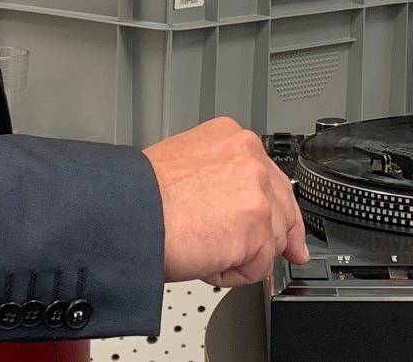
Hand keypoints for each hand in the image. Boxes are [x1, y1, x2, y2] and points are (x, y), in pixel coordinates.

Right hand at [142, 117, 309, 286]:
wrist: (126, 213)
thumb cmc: (140, 197)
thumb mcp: (185, 168)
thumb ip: (221, 181)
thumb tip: (237, 210)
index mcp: (231, 139)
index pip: (271, 179)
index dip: (275, 210)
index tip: (286, 231)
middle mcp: (248, 156)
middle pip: (282, 209)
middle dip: (277, 238)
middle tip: (285, 255)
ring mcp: (255, 189)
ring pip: (271, 240)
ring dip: (241, 256)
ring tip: (203, 249)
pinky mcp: (256, 223)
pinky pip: (258, 267)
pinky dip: (232, 274)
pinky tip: (205, 261)